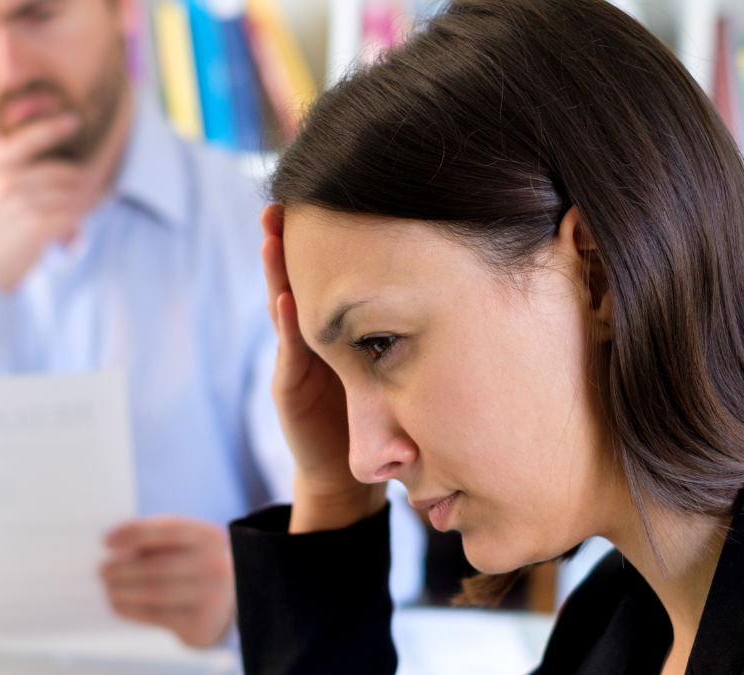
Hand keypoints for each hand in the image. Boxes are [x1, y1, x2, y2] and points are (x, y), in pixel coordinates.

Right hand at [0, 114, 108, 291]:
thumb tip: (1, 138)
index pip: (26, 141)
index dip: (52, 128)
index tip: (74, 120)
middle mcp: (5, 184)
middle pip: (62, 172)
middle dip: (82, 185)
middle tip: (94, 196)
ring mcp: (20, 203)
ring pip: (71, 195)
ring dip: (82, 207)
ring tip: (79, 220)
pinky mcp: (35, 226)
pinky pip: (71, 216)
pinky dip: (76, 226)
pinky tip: (71, 236)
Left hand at [101, 517, 234, 647]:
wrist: (227, 602)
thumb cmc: (194, 564)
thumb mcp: (186, 544)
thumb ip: (156, 541)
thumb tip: (113, 547)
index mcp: (209, 537)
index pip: (167, 529)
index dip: (133, 533)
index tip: (106, 541)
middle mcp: (215, 565)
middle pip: (156, 566)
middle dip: (121, 568)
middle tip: (102, 570)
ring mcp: (210, 597)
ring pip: (152, 592)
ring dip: (121, 590)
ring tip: (107, 587)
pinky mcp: (199, 624)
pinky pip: (154, 615)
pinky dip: (129, 609)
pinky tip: (117, 603)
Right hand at [260, 204, 386, 533]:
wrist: (350, 474)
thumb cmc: (380, 413)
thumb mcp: (400, 364)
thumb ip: (415, 333)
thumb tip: (471, 290)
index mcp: (339, 326)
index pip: (329, 272)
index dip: (328, 235)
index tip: (330, 192)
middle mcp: (313, 336)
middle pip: (299, 277)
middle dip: (291, 237)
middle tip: (287, 197)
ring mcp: (297, 360)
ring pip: (284, 305)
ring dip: (277, 270)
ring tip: (272, 232)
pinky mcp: (289, 389)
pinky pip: (288, 353)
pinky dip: (285, 326)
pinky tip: (286, 299)